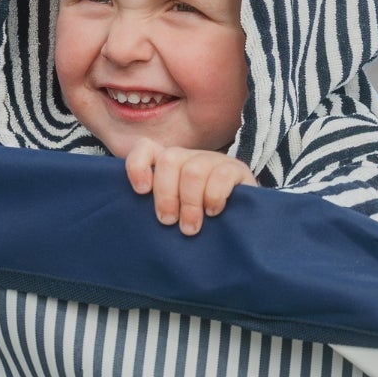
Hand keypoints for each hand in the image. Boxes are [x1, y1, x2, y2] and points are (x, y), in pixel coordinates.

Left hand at [123, 142, 256, 234]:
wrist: (243, 225)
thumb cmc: (200, 223)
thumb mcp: (174, 214)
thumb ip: (158, 210)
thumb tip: (133, 221)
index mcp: (170, 166)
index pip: (146, 149)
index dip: (138, 165)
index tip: (141, 192)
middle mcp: (190, 158)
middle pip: (169, 159)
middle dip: (166, 195)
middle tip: (169, 222)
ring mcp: (214, 160)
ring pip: (193, 170)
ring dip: (190, 202)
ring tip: (191, 228)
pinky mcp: (237, 169)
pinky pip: (221, 175)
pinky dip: (213, 197)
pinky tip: (214, 212)